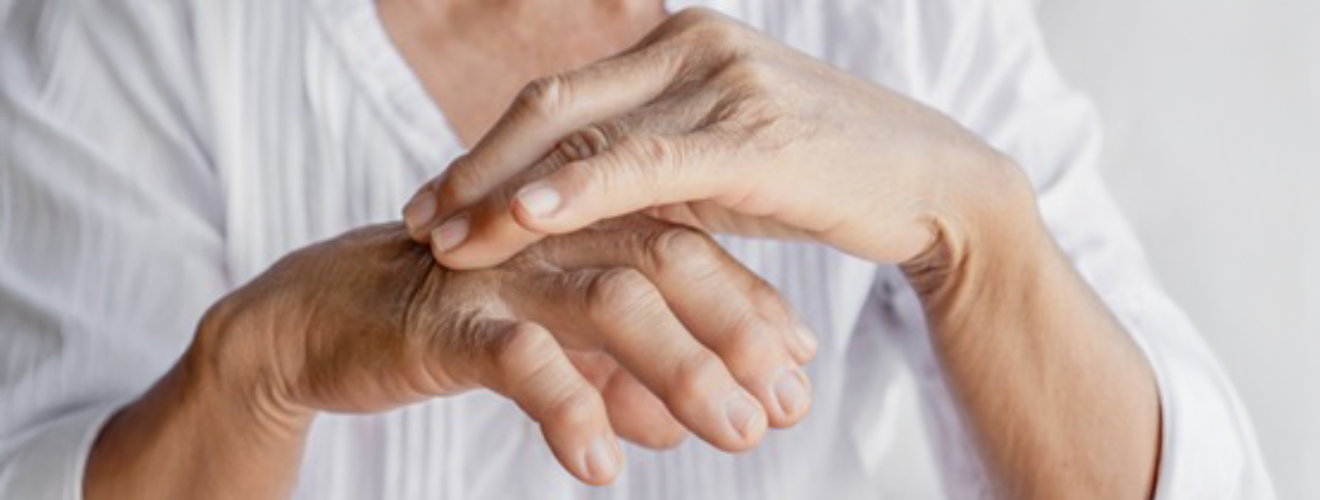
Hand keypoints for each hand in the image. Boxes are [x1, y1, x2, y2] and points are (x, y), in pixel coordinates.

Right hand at [204, 218, 814, 484]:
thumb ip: (618, 379)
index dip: (752, 309)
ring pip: (610, 302)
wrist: (321, 319)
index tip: (799, 369)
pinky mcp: (445, 319)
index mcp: (581, 231)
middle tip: (782, 406)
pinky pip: (519, 358)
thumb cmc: (453, 327)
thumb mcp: (552, 352)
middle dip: (737, 333)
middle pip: (666, 262)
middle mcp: (552, 237)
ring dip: (681, 369)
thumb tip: (684, 424)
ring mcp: (500, 272)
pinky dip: (571, 408)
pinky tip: (603, 466)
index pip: (688, 252)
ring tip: (732, 434)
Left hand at [400, 7, 1029, 272]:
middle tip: (420, 221)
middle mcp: (693, 45)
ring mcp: (723, 82)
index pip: (559, 93)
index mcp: (679, 41)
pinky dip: (578, 188)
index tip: (438, 200)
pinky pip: (644, 161)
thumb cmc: (820, 176)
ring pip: (585, 131)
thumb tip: (561, 207)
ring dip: (505, 189)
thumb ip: (645, 168)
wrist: (931, 185)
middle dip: (476, 167)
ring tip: (447, 240)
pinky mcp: (751, 133)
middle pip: (553, 101)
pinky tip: (523, 217)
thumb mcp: (716, 165)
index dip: (488, 148)